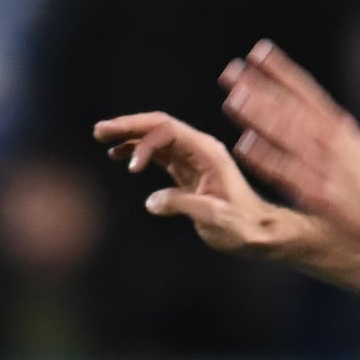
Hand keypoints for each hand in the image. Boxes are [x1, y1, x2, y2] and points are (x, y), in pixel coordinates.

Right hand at [95, 110, 315, 258]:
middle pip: (159, 126)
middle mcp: (200, 149)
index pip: (168, 131)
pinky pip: (159, 153)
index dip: (145, 143)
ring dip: (129, 136)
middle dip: (129, 126)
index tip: (132, 169)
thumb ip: (184, 205)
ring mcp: (193, 158)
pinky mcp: (188, 171)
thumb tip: (152, 202)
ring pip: (156, 138)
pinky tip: (119, 155)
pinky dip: (138, 151)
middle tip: (99, 130)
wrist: (260, 232)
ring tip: (101, 138)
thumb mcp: (216, 218)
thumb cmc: (244, 227)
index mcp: (208, 152)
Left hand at [217, 43, 359, 237]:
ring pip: (286, 135)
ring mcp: (323, 166)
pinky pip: (285, 172)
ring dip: (258, 116)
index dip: (281, 70)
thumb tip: (315, 108)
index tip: (257, 51)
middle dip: (260, 88)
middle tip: (231, 72)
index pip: (307, 90)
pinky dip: (264, 158)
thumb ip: (334, 127)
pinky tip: (242, 145)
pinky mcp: (317, 193)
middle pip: (290, 107)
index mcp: (340, 126)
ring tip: (231, 100)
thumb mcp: (359, 145)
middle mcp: (331, 140)